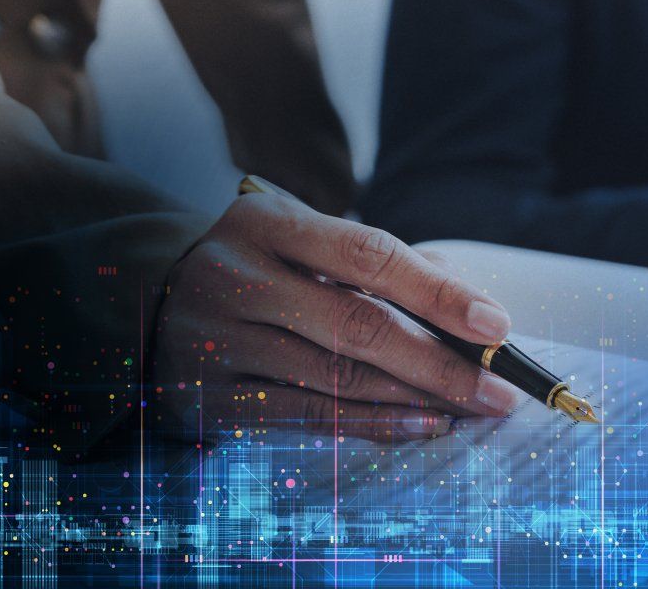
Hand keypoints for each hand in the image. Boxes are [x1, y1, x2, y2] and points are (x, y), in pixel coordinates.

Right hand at [151, 194, 520, 442]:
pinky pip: (309, 417)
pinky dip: (376, 424)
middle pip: (357, 326)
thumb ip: (376, 267)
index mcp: (265, 223)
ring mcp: (216, 340)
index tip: (496, 325)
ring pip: (338, 379)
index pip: (367, 254)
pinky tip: (425, 424)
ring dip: (419, 399)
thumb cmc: (259, 264)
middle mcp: (234, 278)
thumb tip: (471, 311)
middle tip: (501, 389)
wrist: (145, 294)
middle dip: (442, 363)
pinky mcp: (208, 397)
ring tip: (476, 409)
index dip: (438, 291)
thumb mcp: (300, 239)